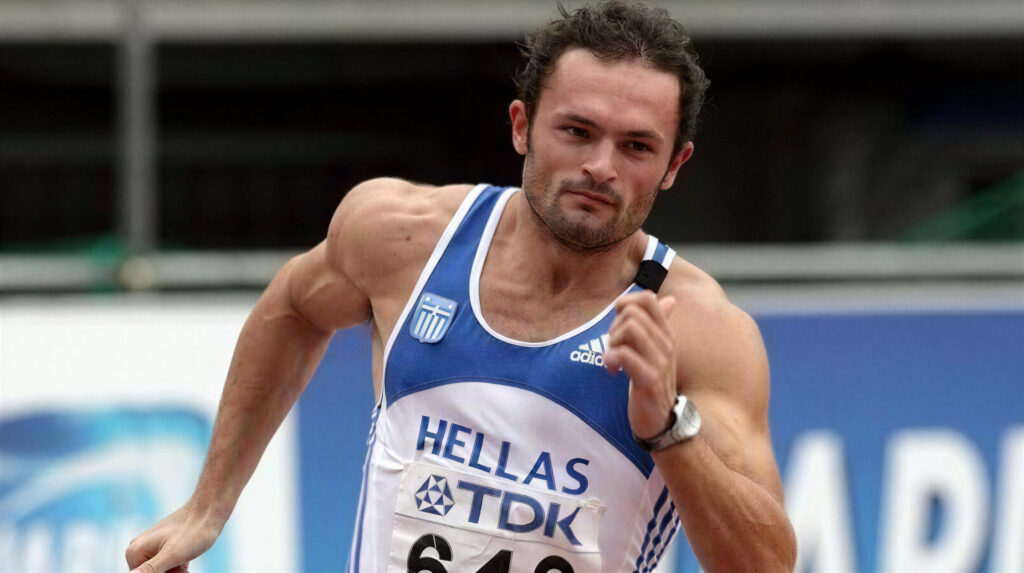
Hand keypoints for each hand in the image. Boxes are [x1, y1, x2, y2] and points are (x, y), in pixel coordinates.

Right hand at [125, 504, 221, 572]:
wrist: (210, 511)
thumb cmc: (194, 532)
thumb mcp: (172, 554)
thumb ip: (151, 569)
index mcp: (134, 552)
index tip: (177, 564)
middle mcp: (138, 549)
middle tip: (184, 566)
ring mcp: (150, 547)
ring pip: (162, 572)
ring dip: (176, 572)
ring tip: (185, 563)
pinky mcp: (163, 546)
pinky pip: (167, 566)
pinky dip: (178, 568)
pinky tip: (186, 562)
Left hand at [603, 292, 678, 440]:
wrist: (662, 420)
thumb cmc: (653, 381)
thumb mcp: (657, 350)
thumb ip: (659, 324)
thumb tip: (668, 299)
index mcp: (666, 333)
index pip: (648, 298)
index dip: (626, 303)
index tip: (618, 324)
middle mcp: (666, 343)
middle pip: (632, 313)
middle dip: (614, 327)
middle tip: (614, 347)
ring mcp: (660, 361)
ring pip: (630, 328)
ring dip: (613, 341)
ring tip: (613, 357)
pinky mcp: (650, 379)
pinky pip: (626, 354)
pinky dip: (611, 358)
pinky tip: (612, 369)